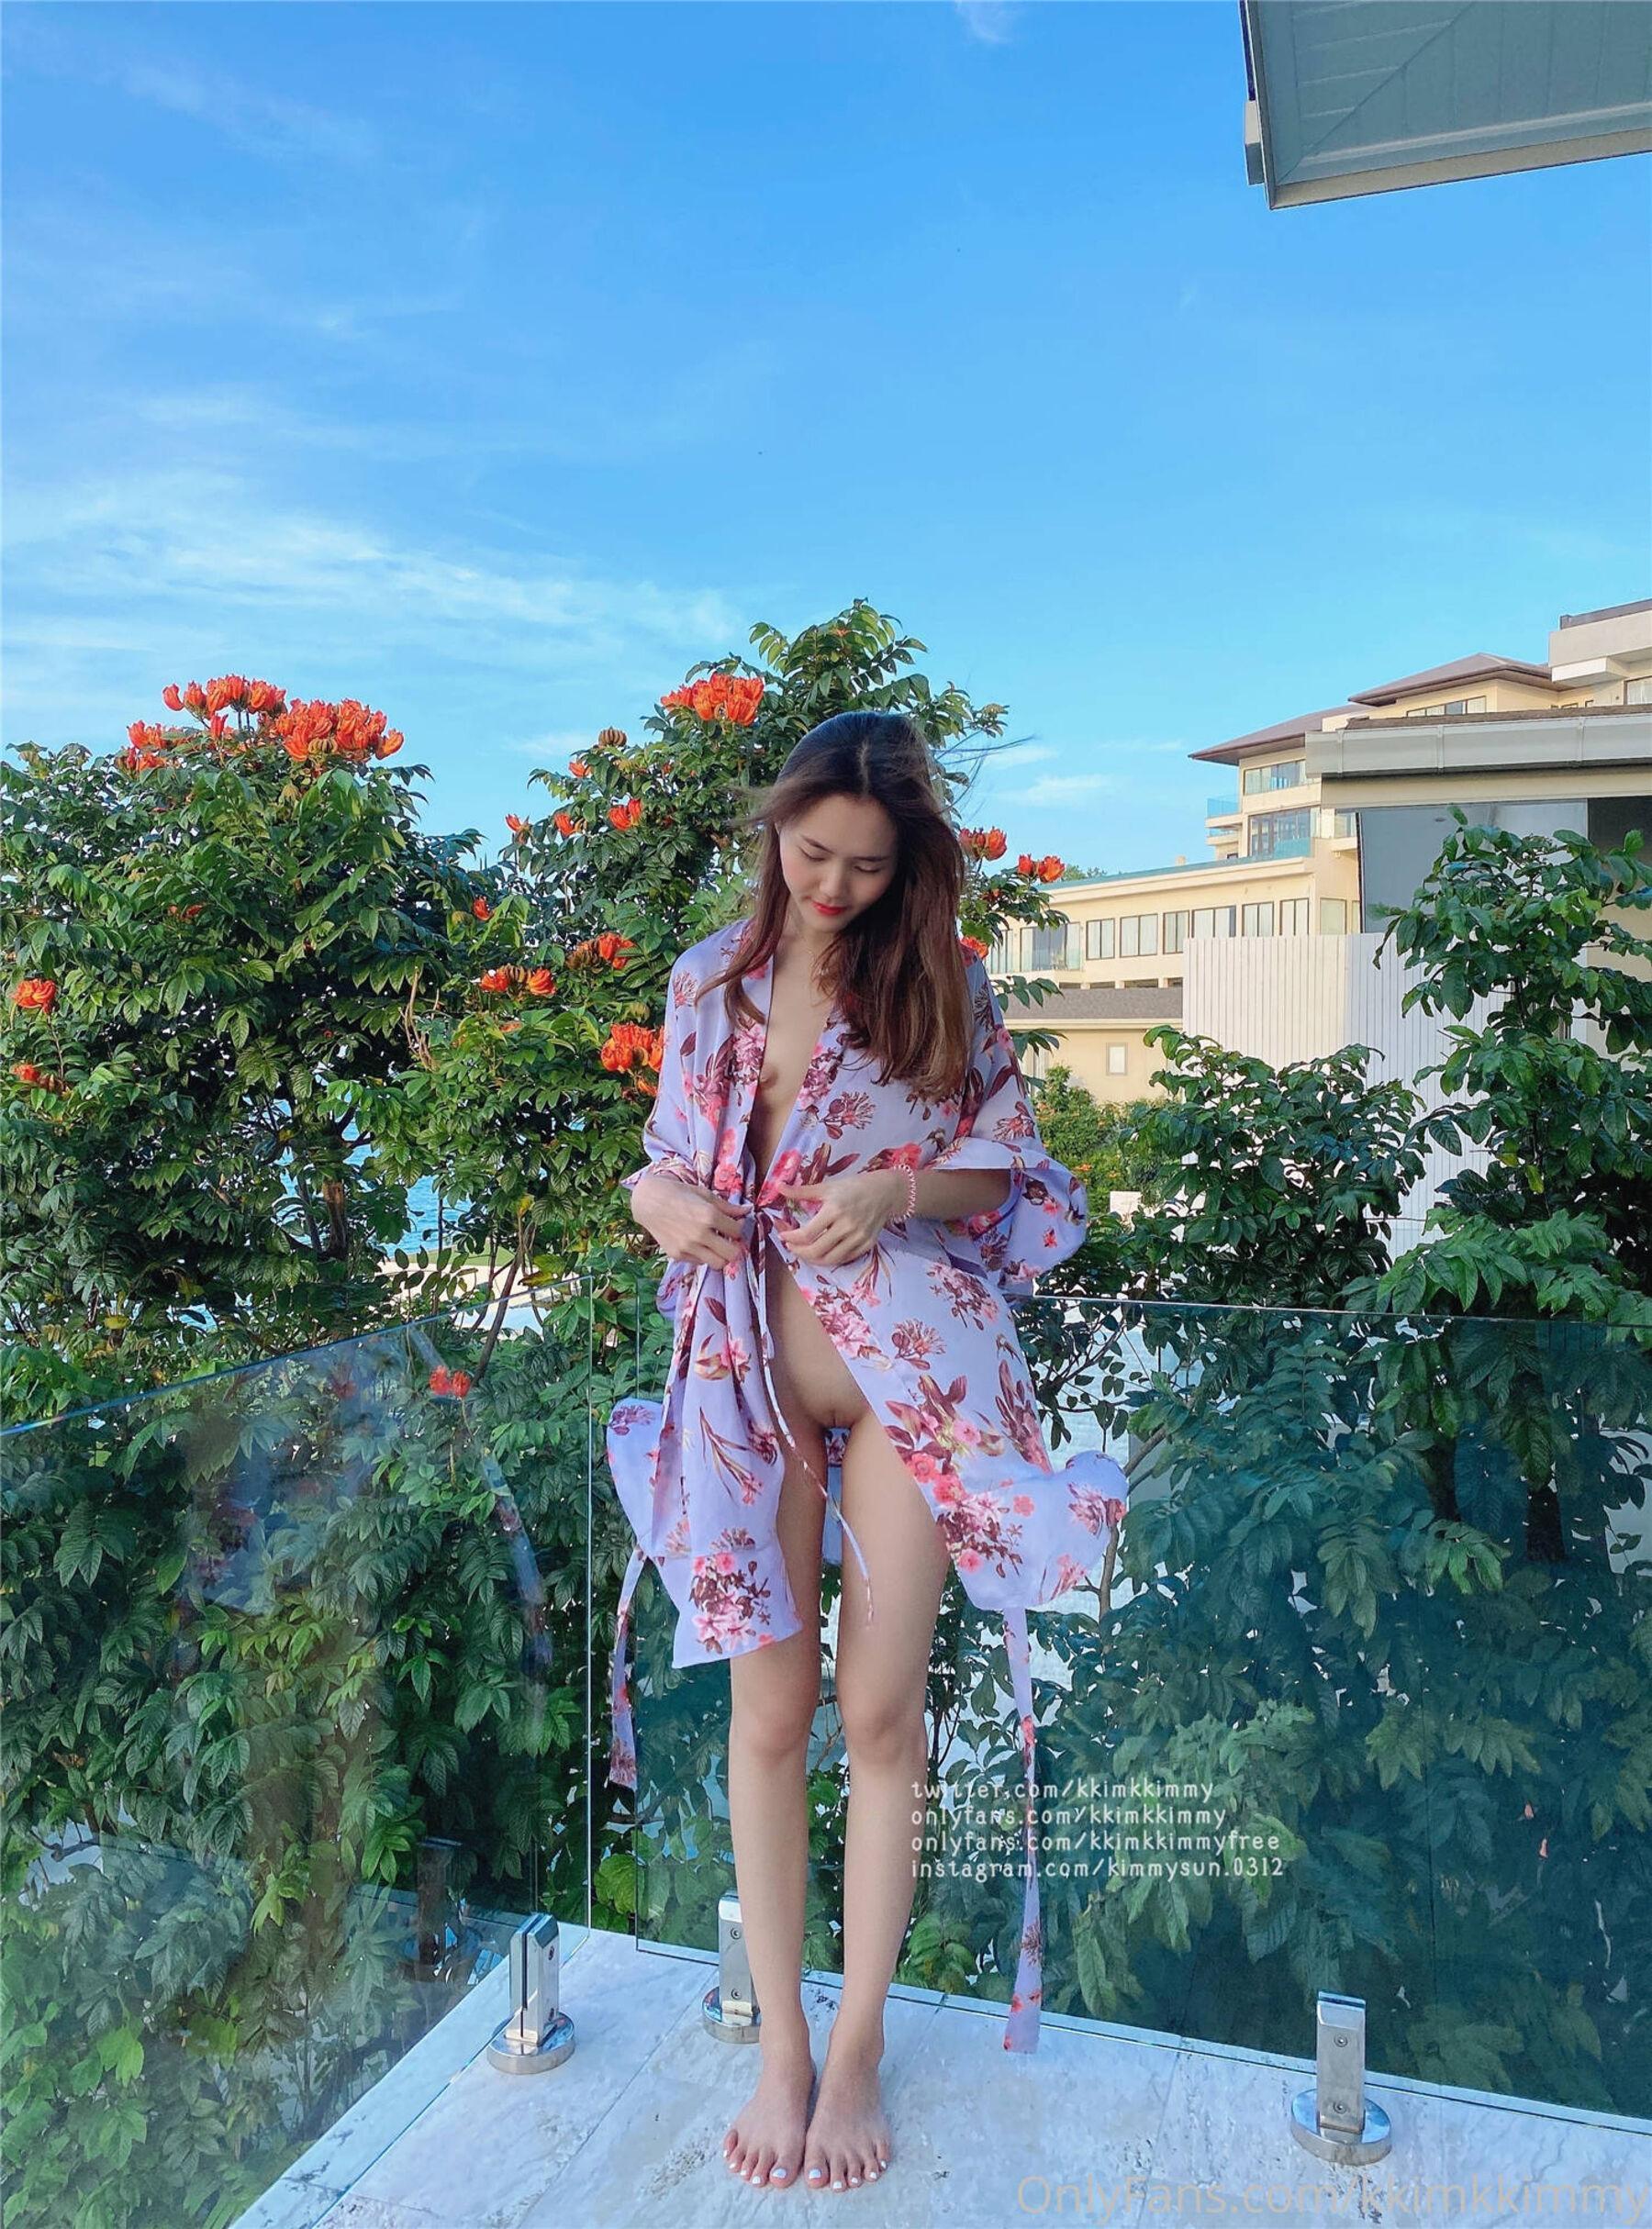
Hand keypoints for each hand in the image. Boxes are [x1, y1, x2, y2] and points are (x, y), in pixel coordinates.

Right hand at [631, 1169, 750, 1268]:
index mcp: (709, 1215)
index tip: (734, 1225)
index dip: (738, 1228)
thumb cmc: (678, 1193)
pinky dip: (704, 1255)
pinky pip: (699, 1262)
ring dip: (720, 1255)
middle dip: (734, 1247)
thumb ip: (727, 1207)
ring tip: (716, 1246)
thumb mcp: (705, 1194)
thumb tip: (747, 1211)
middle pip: (732, 1254)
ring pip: (718, 1264)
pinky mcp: (677, 1255)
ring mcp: (688, 1247)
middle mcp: (700, 1234)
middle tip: (729, 1240)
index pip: (737, 1231)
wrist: (648, 1201)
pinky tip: (699, 1244)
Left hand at [774, 1172, 904, 1267]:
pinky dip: (830, 1258)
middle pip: (816, 1250)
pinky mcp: (867, 1245)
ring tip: (804, 1251)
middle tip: (791, 1246)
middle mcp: (847, 1226)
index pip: (807, 1233)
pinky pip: (844, 1259)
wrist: (886, 1192)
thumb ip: (801, 1191)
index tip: (783, 1235)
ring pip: (830, 1259)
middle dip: (799, 1252)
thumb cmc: (855, 1186)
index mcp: (835, 1209)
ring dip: (812, 1259)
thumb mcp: (827, 1186)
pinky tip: (822, 1252)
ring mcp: (858, 1238)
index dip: (791, 1238)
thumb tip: (778, 1187)